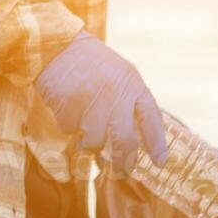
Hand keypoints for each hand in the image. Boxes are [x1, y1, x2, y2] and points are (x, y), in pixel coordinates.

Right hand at [35, 31, 167, 174]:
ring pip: (94, 141)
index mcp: (133, 85)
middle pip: (124, 141)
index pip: (151, 120)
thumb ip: (132, 104)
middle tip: (122, 173)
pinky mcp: (67, 104)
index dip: (157, 144)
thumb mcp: (122, 77)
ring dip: (90, 143)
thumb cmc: (93, 65)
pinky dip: (69, 126)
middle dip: (124, 163)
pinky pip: (70, 130)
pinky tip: (68, 108)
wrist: (57, 43)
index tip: (160, 163)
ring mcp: (90, 100)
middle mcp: (115, 94)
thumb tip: (140, 143)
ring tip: (86, 129)